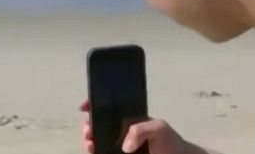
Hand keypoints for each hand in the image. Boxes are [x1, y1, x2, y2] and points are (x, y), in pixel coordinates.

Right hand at [80, 101, 209, 153]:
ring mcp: (120, 147)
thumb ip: (141, 130)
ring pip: (97, 142)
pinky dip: (96, 152)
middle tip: (88, 132)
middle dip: (88, 127)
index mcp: (130, 119)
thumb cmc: (170, 143)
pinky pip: (103, 153)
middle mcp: (122, 132)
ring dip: (89, 142)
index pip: (109, 108)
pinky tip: (95, 151)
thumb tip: (124, 146)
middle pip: (98, 126)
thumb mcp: (159, 128)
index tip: (84, 106)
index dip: (94, 105)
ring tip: (90, 145)